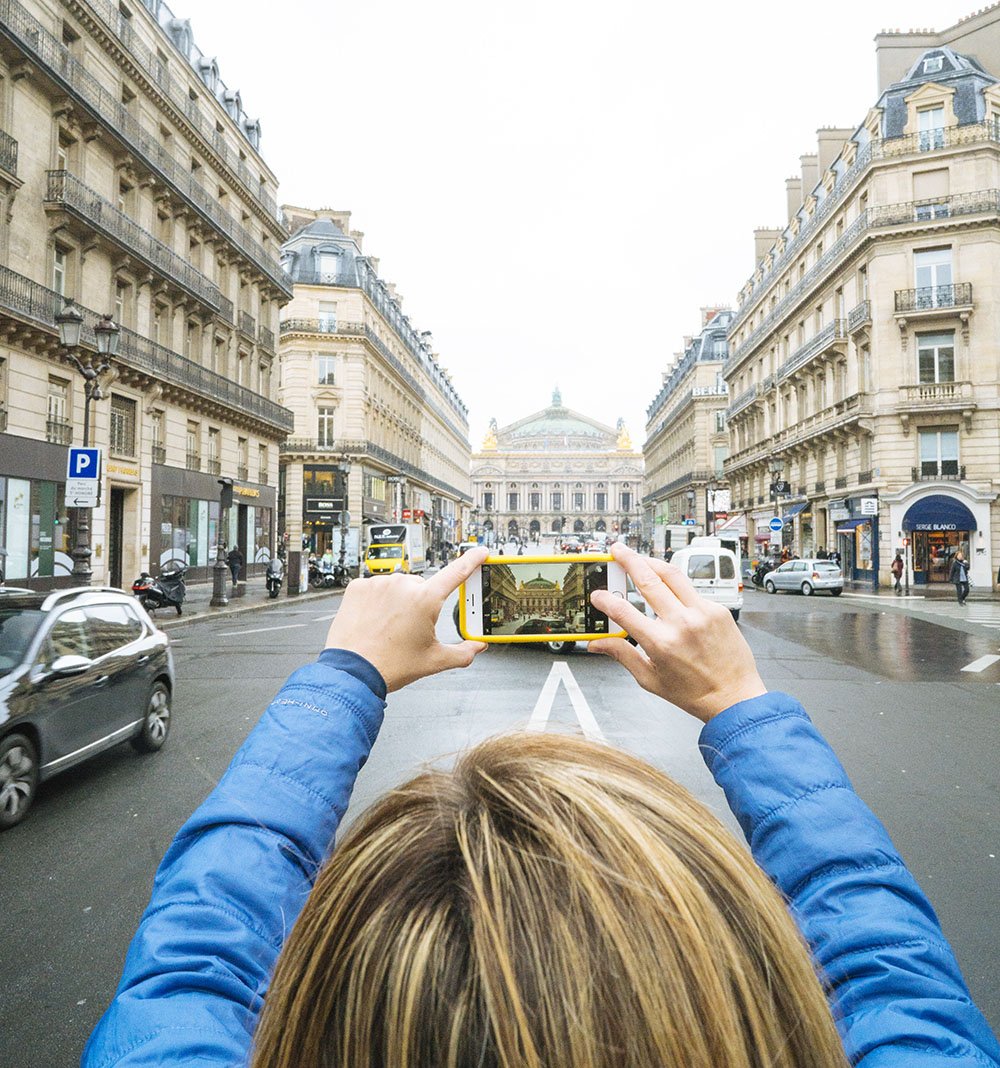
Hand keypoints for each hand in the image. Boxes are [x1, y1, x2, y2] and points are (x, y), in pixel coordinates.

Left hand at [324, 548, 488, 691]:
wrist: (351, 673)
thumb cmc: (388, 665)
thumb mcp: (433, 661)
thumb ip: (463, 653)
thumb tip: (477, 647)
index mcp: (425, 600)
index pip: (457, 572)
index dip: (472, 560)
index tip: (480, 552)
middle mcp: (402, 585)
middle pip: (423, 588)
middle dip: (422, 605)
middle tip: (411, 629)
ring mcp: (378, 584)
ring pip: (398, 587)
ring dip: (398, 602)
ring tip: (389, 628)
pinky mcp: (358, 587)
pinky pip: (376, 588)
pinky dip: (377, 602)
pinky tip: (375, 620)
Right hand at [588, 543, 765, 722]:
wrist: (735, 697)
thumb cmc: (695, 693)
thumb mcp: (649, 679)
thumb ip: (621, 655)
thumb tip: (597, 644)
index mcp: (660, 643)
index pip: (623, 612)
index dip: (606, 600)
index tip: (598, 595)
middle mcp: (681, 623)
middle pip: (647, 579)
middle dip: (628, 561)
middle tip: (617, 551)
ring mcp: (702, 613)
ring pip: (671, 574)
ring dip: (651, 562)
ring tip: (639, 557)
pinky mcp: (717, 609)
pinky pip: (691, 589)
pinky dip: (675, 584)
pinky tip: (667, 586)